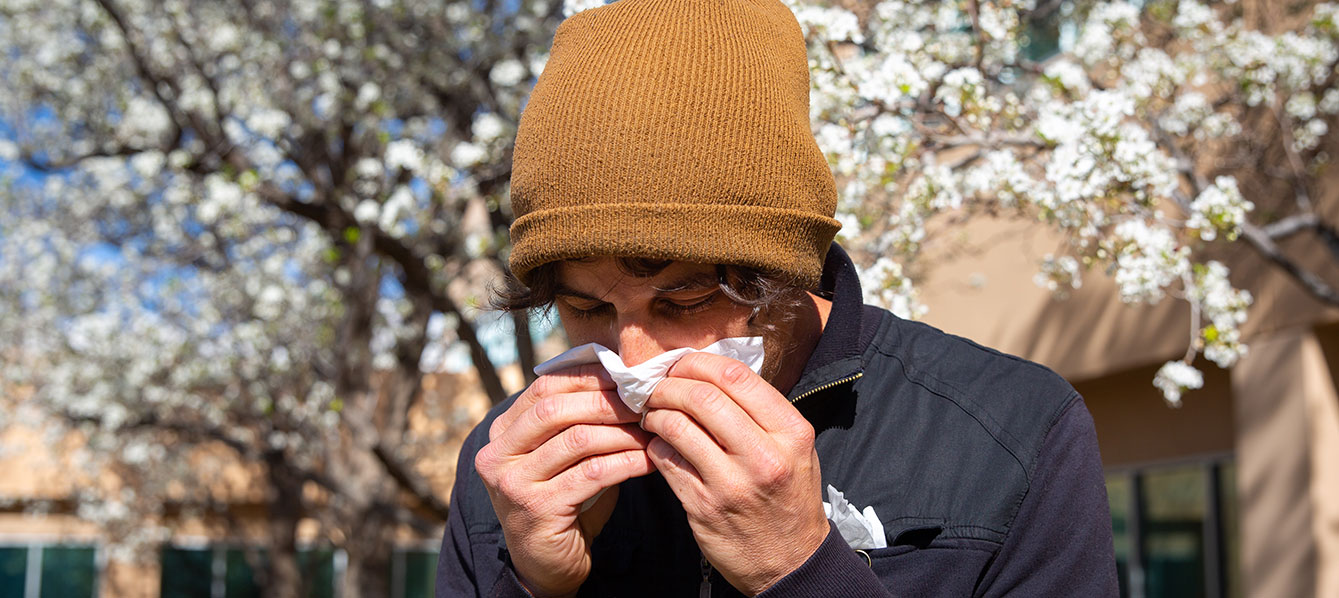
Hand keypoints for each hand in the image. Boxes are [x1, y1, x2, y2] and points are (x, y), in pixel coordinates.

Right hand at [474, 365, 655, 596]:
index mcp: (501, 433)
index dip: (588, 377)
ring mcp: (513, 484)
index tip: (626, 376)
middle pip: (556, 409)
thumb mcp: (560, 454)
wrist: (546, 564)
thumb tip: (622, 377)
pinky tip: (649, 459)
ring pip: (577, 440)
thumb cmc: (563, 500)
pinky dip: (627, 461)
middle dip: (606, 401)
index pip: (544, 388)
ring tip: (652, 428)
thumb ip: (576, 420)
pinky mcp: (538, 510)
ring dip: (622, 431)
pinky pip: (593, 474)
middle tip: (644, 400)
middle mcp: (497, 455)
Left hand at [641, 352, 829, 594]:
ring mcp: (731, 483)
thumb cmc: (789, 497)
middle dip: (669, 385)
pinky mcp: (703, 506)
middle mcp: (764, 455)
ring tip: (652, 413)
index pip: (736, 376)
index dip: (698, 363)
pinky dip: (655, 444)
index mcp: (791, 432)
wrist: (791, 562)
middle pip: (702, 396)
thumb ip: (761, 412)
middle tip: (657, 387)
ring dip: (655, 413)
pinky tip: (659, 444)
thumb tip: (709, 374)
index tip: (681, 366)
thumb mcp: (795, 449)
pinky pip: (665, 459)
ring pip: (677, 425)